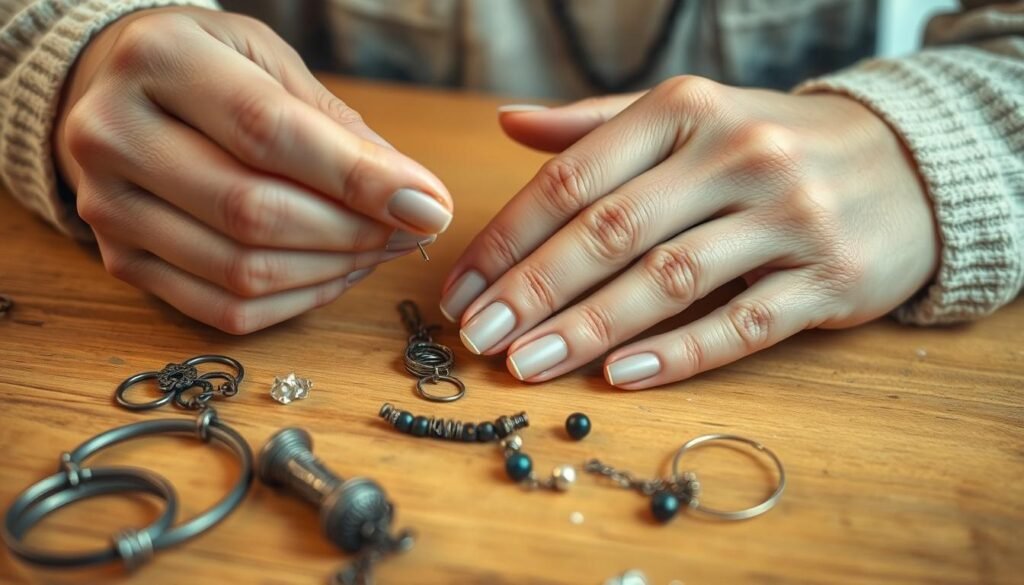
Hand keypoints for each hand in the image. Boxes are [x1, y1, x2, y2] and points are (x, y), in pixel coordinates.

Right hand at [56, 7, 451, 332]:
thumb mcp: (271, 61)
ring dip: (333, 270)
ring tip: (380, 248)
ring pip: (242, 272)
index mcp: (159, 60)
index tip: (429, 205)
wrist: (116, 90)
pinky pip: (223, 310)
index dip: (358, 179)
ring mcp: (109, 208)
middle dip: (354, 232)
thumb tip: (413, 198)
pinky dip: (296, 301)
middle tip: (413, 230)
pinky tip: (336, 273)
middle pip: (254, 212)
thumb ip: (337, 126)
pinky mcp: (122, 263)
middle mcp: (114, 135)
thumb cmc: (210, 68)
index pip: (268, 133)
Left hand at [441, 76, 938, 388]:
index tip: (460, 289)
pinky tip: (620, 377)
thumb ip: (597, 126)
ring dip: (588, 329)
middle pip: (611, 231)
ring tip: (526, 364)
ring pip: (668, 281)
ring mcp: (788, 217)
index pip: (573, 179)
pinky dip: (677, 355)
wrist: (905, 165)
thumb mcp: (689, 116)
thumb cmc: (769, 144)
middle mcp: (737, 154)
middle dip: (533, 290)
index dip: (508, 239)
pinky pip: (741, 323)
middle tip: (477, 336)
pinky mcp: (830, 278)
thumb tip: (508, 124)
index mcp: (687, 109)